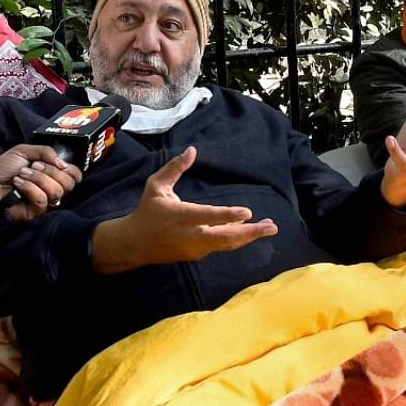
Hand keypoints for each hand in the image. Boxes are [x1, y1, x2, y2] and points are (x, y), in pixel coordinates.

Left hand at [0, 144, 82, 221]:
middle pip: (68, 184)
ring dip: (36, 179)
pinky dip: (29, 188)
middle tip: (32, 167)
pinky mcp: (34, 212)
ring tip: (21, 176)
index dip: (70, 170)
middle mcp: (51, 189)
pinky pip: (42, 200)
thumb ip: (47, 152)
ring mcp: (44, 202)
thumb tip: (63, 164)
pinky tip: (18, 184)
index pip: (75, 176)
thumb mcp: (25, 151)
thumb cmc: (2, 168)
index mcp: (53, 175)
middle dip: (49, 171)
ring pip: (56, 192)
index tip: (55, 164)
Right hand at [91, 146, 276, 273]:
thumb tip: (192, 150)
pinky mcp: (197, 255)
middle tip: (271, 227)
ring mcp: (195, 248)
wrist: (133, 244)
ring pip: (226, 244)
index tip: (248, 213)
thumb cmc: (147, 211)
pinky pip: (220, 246)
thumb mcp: (156, 186)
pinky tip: (251, 231)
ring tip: (270, 228)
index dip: (227, 215)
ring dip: (249, 236)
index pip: (207, 216)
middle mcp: (190, 235)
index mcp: (180, 216)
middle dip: (250, 232)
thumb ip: (174, 169)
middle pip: (224, 237)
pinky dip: (237, 239)